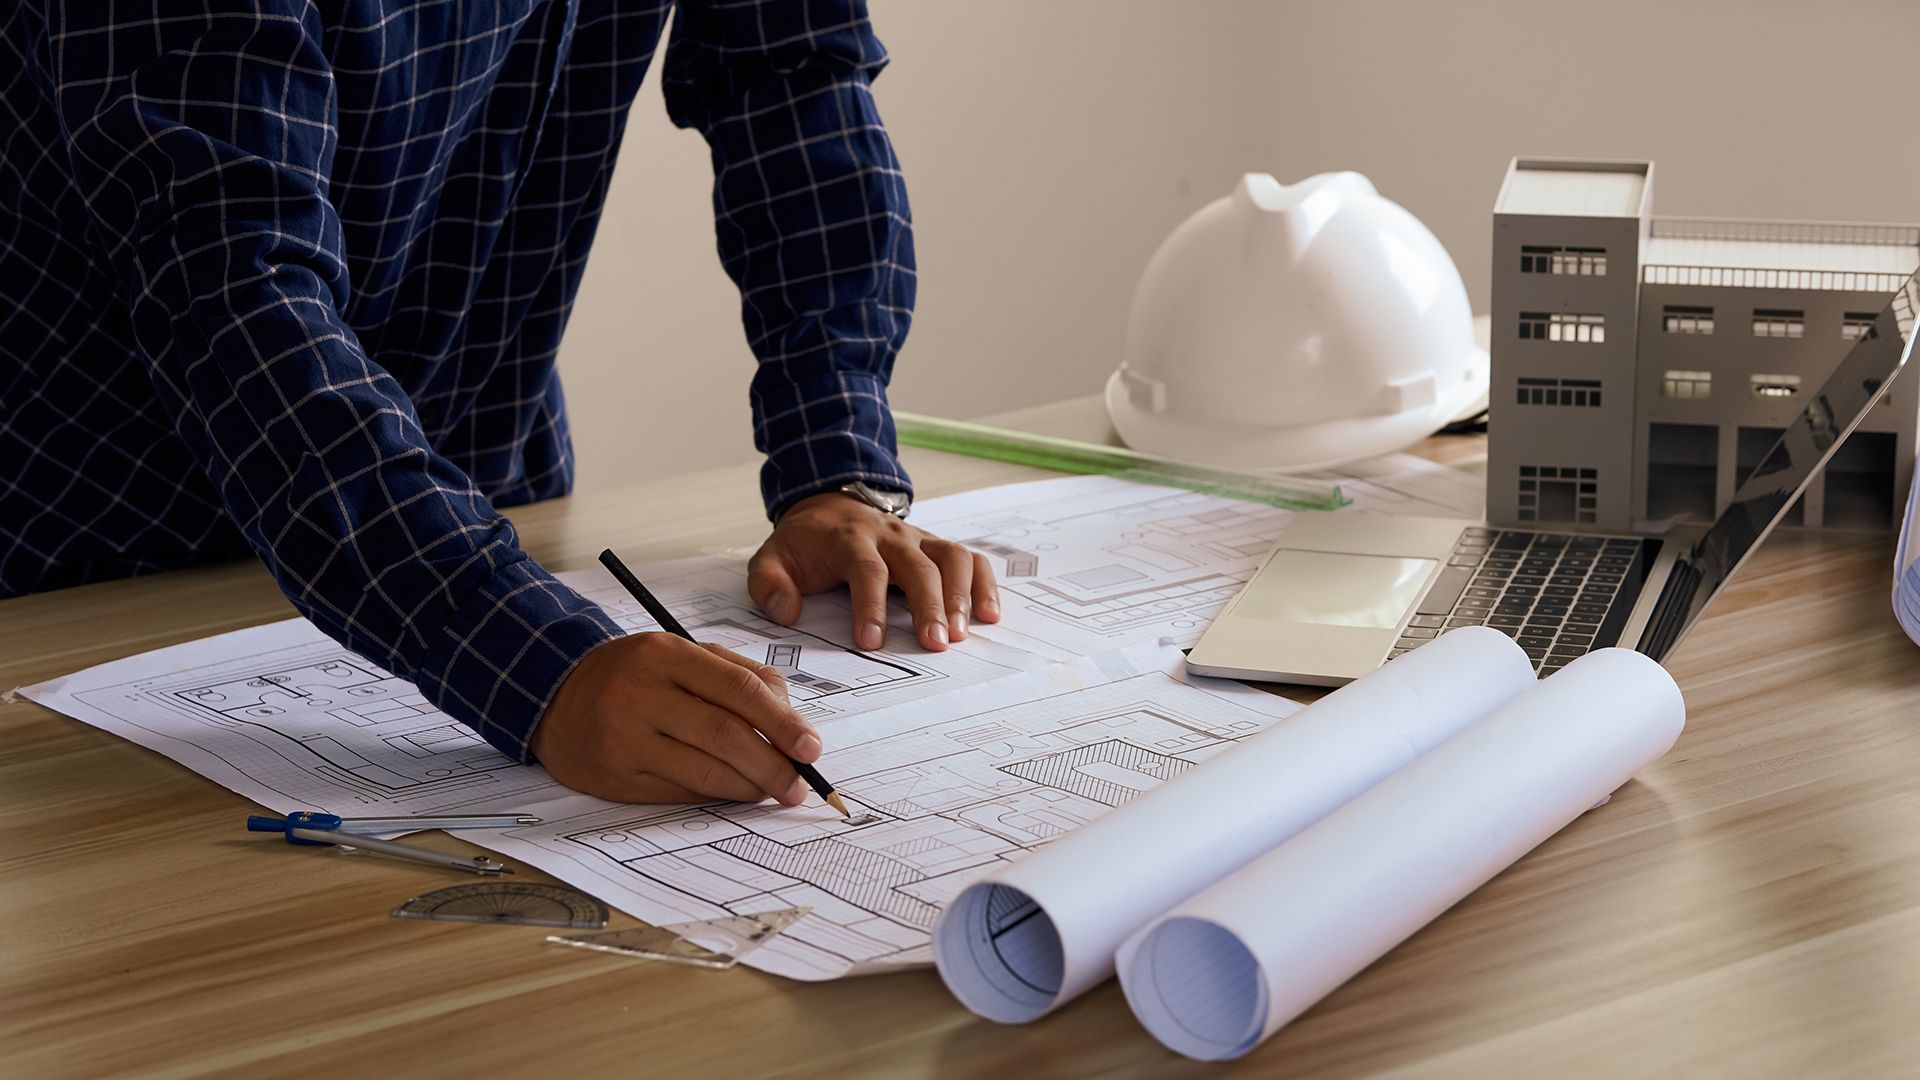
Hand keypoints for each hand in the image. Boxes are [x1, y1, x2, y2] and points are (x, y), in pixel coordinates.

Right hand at [532, 632, 821, 804]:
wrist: (554, 694)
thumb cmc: (633, 674)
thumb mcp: (681, 654)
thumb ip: (738, 675)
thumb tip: (790, 719)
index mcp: (666, 655)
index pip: (739, 689)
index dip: (783, 722)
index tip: (812, 747)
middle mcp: (642, 695)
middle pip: (726, 735)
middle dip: (773, 765)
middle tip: (799, 784)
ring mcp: (625, 739)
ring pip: (705, 771)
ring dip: (750, 787)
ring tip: (773, 790)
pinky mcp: (614, 777)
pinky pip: (678, 792)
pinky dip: (716, 796)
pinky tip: (735, 793)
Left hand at [748, 491, 1000, 651]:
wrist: (830, 506)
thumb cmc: (805, 544)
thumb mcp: (771, 559)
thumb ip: (770, 585)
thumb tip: (787, 613)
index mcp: (850, 538)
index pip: (866, 569)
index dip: (871, 605)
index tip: (871, 641)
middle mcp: (891, 536)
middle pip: (919, 566)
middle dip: (929, 605)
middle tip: (935, 644)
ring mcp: (918, 539)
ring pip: (952, 557)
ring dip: (961, 595)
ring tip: (962, 634)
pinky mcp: (935, 547)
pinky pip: (970, 559)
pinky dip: (985, 584)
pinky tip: (989, 615)